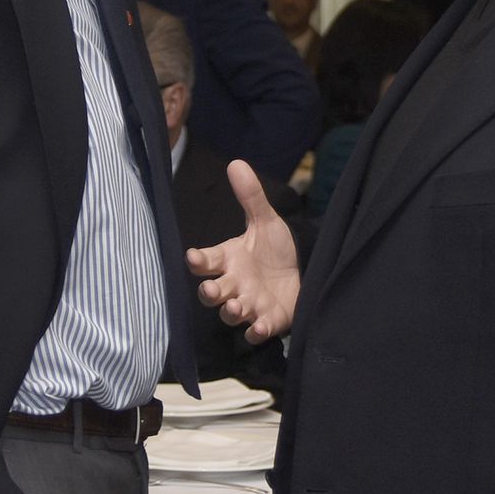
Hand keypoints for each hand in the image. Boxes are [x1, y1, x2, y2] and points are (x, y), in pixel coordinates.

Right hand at [185, 160, 299, 342]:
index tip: (193, 257)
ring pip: (231, 312)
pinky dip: (255, 331)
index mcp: (229, 259)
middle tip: (211, 289)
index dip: (198, 260)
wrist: (302, 274)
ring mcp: (249, 305)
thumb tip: (237, 163)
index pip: (206, 261)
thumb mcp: (265, 222)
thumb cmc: (274, 250)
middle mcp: (234, 284)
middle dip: (209, 292)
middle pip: (212, 292)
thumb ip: (250, 197)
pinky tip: (259, 327)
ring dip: (231, 310)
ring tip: (236, 306)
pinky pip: (255, 330)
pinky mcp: (266, 321)